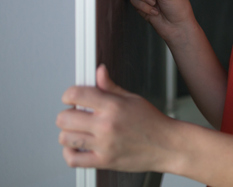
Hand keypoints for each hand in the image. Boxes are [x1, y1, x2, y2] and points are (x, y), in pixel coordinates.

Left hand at [57, 65, 175, 171]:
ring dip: (67, 134)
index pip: (76, 94)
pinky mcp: (104, 161)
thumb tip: (100, 72)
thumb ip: (110, 87)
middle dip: (66, 115)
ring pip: (65, 139)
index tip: (71, 98)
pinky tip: (76, 147)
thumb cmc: (152, 122)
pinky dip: (69, 154)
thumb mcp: (133, 99)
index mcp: (113, 106)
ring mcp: (104, 145)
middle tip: (75, 115)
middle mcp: (107, 125)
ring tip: (77, 131)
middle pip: (65, 118)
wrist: (167, 145)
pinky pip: (73, 160)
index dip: (69, 95)